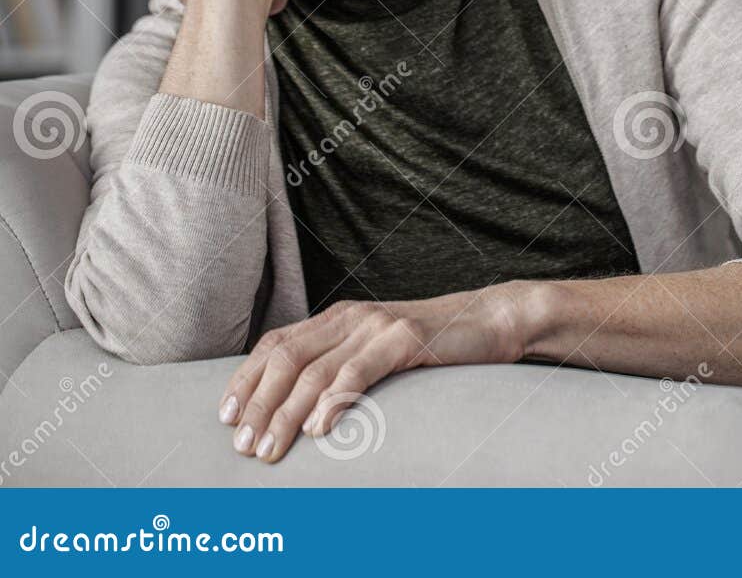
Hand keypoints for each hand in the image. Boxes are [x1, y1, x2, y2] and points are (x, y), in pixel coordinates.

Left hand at [217, 286, 524, 463]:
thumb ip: (344, 365)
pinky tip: (320, 427)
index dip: (245, 380)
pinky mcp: (405, 338)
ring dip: (286, 414)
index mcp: (339, 318)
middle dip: (258, 406)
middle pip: (285, 359)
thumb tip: (304, 409)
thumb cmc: (436, 345)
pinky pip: (358, 371)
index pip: (275, 345)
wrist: (491, 320)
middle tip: (243, 446)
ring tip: (271, 449)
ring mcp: (378, 325)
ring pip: (314, 370)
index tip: (225, 417)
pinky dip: (333, 400)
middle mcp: (351, 316)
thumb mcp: (380, 350)